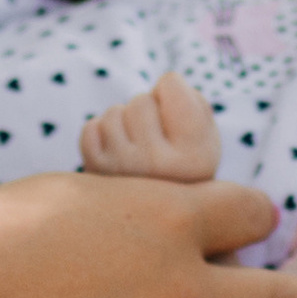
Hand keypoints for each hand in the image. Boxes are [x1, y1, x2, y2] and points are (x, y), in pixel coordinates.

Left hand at [80, 70, 219, 180]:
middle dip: (148, 112)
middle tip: (157, 141)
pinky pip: (91, 129)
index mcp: (196, 157)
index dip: (172, 94)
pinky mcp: (95, 175)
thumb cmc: (182, 163)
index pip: (169, 83)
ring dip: (124, 125)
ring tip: (139, 151)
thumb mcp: (205, 135)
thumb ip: (192, 101)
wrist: (154, 214)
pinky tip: (119, 158)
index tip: (178, 121)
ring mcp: (123, 172)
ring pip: (114, 113)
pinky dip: (103, 137)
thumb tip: (163, 86)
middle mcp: (159, 167)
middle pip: (140, 100)